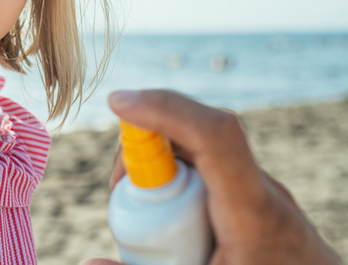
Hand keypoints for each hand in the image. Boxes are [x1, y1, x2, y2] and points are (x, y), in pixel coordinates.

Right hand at [82, 90, 340, 264]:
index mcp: (251, 211)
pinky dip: (179, 169)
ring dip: (161, 156)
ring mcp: (261, 188)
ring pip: (203, 144)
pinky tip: (168, 209)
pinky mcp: (257, 195)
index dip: (163, 108)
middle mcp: (260, 188)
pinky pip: (212, 162)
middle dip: (146, 137)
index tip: (117, 102)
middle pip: (198, 130)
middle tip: (120, 187)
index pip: (214, 134)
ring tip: (139, 204)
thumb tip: (90, 261)